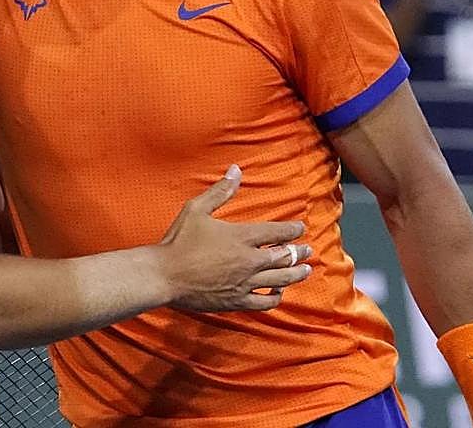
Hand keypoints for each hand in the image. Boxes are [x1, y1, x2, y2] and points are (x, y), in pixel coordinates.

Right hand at [158, 165, 311, 311]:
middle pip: (284, 256)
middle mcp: (249, 260)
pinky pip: (265, 302)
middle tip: (308, 249)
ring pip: (281, 279)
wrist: (164, 275)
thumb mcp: (196, 209)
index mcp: (241, 236)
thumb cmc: (178, 241)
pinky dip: (276, 297)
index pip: (277, 232)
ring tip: (306, 270)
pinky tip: (278, 292)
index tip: (301, 228)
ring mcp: (245, 282)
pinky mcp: (237, 300)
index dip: (292, 230)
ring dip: (297, 273)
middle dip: (299, 252)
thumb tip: (236, 170)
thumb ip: (220, 191)